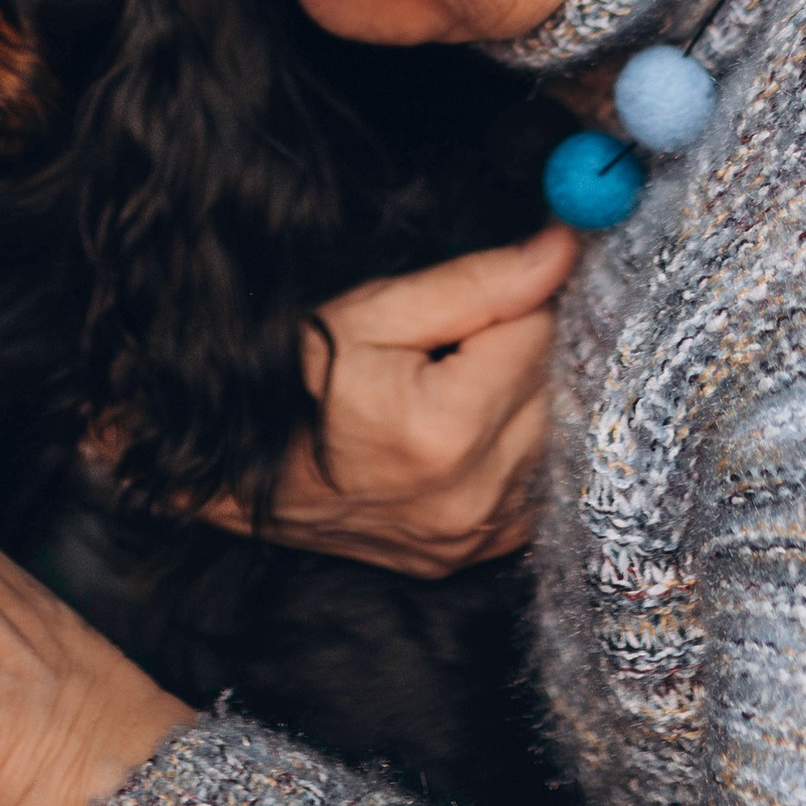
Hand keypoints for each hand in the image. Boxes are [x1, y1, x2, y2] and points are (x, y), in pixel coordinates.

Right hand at [212, 223, 575, 574]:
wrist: (241, 474)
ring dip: (518, 404)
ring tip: (453, 389)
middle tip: (455, 345)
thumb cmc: (294, 384)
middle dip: (517, 352)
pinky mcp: (472, 556)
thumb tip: (564, 249)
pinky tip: (460, 436)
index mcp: (447, 429)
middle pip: (554, 388)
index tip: (469, 302)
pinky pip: (531, 488)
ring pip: (551, 438)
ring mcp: (474, 535)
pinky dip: (509, 453)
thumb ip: (478, 281)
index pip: (538, 333)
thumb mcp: (371, 314)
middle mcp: (472, 495)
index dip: (508, 303)